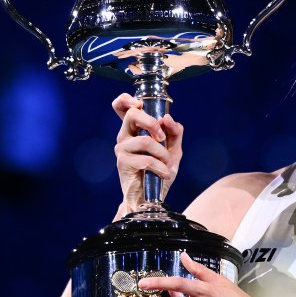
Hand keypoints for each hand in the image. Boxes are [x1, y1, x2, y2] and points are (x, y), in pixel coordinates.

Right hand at [112, 93, 183, 210]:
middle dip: (152, 123)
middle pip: (132, 114)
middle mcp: (125, 136)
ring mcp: (122, 149)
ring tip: (167, 165)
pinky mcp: (123, 163)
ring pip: (145, 140)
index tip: (140, 104)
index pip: (121, 106)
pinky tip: (164, 174)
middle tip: (162, 138)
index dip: (127, 100)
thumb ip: (174, 132)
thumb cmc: (159, 172)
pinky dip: (160, 167)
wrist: (151, 197)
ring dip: (162, 154)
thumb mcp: (173, 150)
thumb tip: (168, 118)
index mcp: (134, 129)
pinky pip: (146, 159)